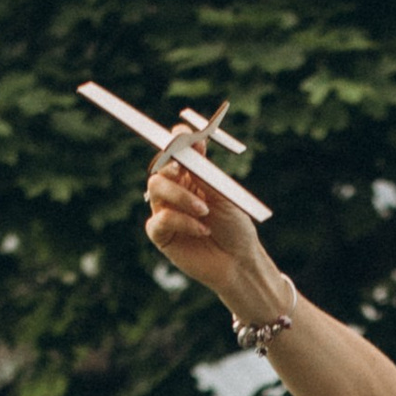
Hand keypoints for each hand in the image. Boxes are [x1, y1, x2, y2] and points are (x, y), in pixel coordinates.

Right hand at [145, 152, 273, 314]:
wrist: (239, 262)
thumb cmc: (235, 228)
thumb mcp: (224, 195)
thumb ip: (204, 173)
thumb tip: (191, 144)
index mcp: (191, 176)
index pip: (176, 151)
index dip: (176, 139)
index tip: (182, 134)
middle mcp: (175, 190)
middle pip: (160, 167)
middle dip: (172, 165)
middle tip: (184, 170)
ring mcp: (165, 211)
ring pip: (156, 188)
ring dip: (180, 196)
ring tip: (204, 211)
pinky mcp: (161, 234)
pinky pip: (160, 219)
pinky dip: (181, 221)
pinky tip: (202, 230)